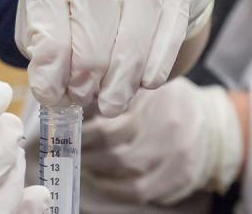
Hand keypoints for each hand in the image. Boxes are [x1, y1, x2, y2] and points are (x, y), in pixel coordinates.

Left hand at [15, 0, 218, 115]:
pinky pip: (175, 8)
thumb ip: (43, 44)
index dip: (51, 46)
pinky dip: (159, 52)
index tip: (49, 90)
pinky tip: (145, 80)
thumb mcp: (41, 11)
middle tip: (85, 96)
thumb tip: (52, 87)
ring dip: (128, 63)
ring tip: (112, 100)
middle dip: (92, 58)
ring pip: (143, 0)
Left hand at [81, 77, 241, 204]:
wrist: (212, 121)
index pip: (110, 131)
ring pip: (131, 182)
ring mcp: (179, 165)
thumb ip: (117, 96)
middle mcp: (173, 141)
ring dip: (101, 177)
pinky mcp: (181, 183)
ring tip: (85, 166)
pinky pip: (143, 193)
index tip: (70, 133)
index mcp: (160, 110)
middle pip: (119, 158)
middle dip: (89, 158)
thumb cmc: (170, 101)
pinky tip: (103, 179)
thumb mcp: (146, 88)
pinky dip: (118, 189)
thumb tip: (75, 105)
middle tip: (73, 152)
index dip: (85, 136)